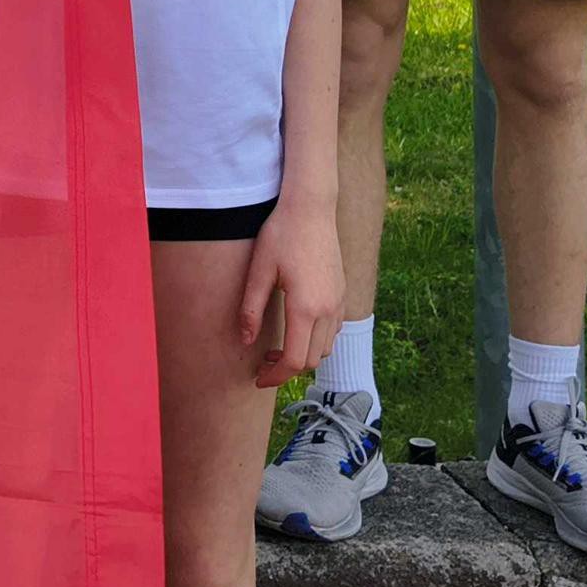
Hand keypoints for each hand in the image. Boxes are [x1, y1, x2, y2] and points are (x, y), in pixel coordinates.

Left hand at [240, 189, 342, 389]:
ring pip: (326, 347)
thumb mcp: (258, 271)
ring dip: (304, 355)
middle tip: (262, 363)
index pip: (295, 361)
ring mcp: (339, 301)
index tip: (259, 378)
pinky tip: (296, 329)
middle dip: (288, 368)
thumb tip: (245, 341)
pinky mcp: (342, 293)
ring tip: (277, 348)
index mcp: (306, 308)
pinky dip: (316, 340)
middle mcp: (328, 309)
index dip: (276, 376)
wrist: (311, 208)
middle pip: (313, 360)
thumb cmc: (280, 235)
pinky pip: (334, 330)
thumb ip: (251, 308)